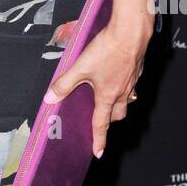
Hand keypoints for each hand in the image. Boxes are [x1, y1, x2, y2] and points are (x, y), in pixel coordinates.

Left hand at [47, 18, 150, 156]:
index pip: (101, 124)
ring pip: (126, 100)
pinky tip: (118, 76)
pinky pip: (131, 85)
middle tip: (101, 121)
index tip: (98, 153)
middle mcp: (122, 92)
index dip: (99, 140)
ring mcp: (132, 81)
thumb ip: (65, 83)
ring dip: (118, 104)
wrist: (131, 32)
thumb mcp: (81, 67)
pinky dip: (125, 87)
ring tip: (109, 100)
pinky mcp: (137, 69)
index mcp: (107, 96)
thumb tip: (50, 98)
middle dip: (110, 120)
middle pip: (118, 114)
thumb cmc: (107, 50)